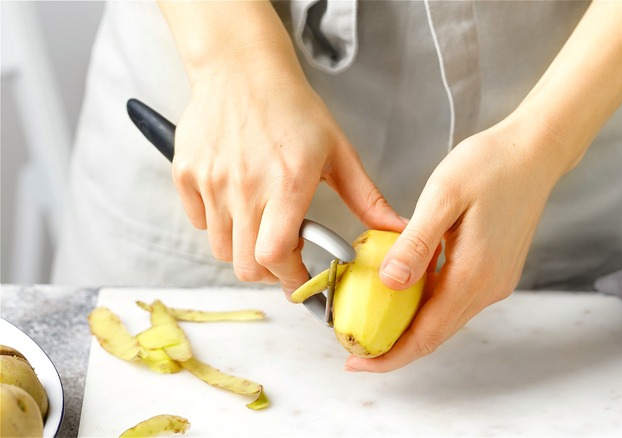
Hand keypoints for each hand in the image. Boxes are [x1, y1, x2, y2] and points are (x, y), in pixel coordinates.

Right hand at [172, 50, 404, 291]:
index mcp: (287, 183)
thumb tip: (397, 230)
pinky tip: (237, 202)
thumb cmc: (293, 107)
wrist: (242, 69)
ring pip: (220, 249)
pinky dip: (217, 224)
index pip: (276, 257)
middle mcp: (245, 186)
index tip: (301, 281)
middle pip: (245, 265)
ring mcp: (211, 181)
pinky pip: (198, 222)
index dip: (290, 279)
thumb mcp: (339, 152)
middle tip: (284, 255)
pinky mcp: (186, 174)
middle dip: (269, 271)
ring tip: (261, 223)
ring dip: (243, 248)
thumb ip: (367, 199)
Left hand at [343, 115, 571, 371]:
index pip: (426, 334)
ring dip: (410, 328)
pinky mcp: (496, 270)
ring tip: (372, 321)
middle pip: (436, 335)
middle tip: (355, 347)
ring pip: (446, 319)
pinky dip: (428, 305)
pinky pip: (456, 299)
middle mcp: (489, 287)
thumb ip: (416, 243)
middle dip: (394, 349)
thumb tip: (389, 284)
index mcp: (474, 274)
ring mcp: (496, 281)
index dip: (389, 355)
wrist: (535, 151)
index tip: (356, 363)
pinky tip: (404, 291)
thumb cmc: (490, 165)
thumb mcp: (443, 196)